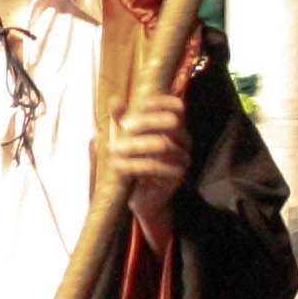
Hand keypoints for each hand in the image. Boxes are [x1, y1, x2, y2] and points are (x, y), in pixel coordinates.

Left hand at [107, 91, 190, 235]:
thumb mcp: (126, 139)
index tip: (136, 105)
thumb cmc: (135, 162)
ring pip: (163, 145)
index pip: (177, 107)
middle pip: (172, 122)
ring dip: (134, 145)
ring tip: (113, 149)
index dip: (160, 102)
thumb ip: (121, 119)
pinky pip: (156, 168)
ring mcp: (183, 159)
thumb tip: (114, 101)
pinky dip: (133, 165)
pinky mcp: (176, 177)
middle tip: (123, 127)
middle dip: (146, 121)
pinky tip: (116, 166)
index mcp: (175, 127)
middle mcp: (184, 140)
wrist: (141, 197)